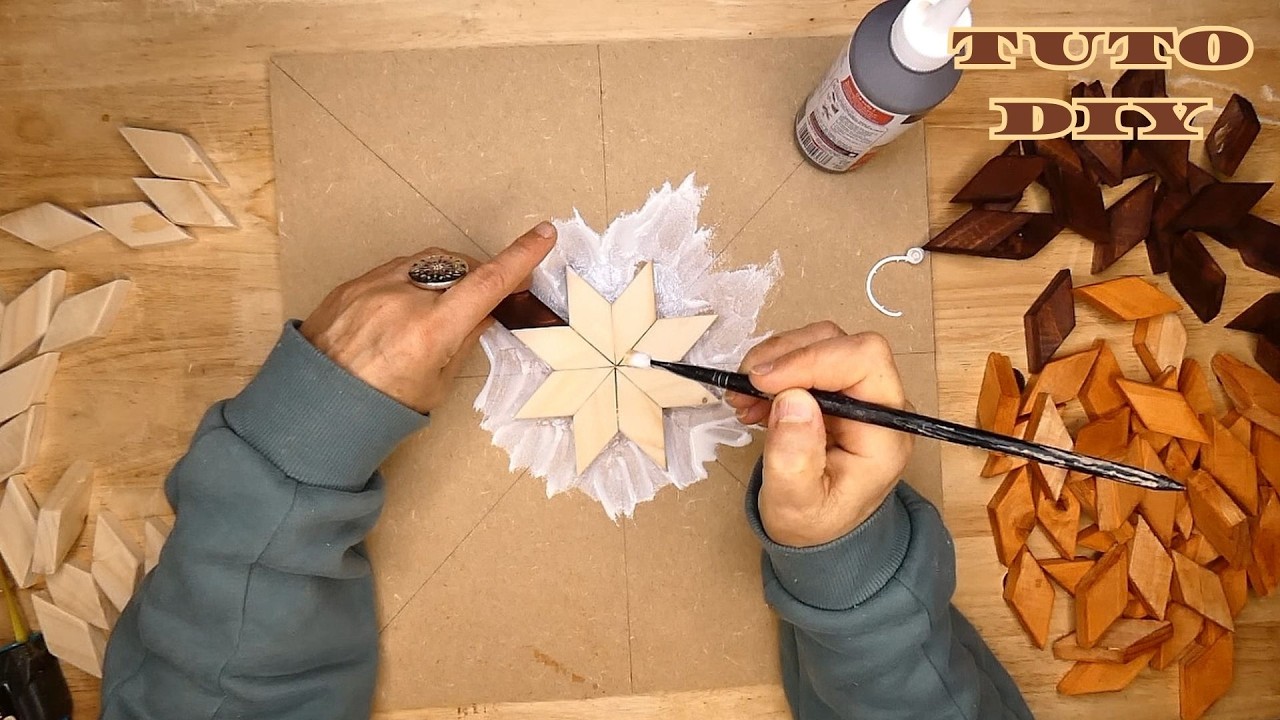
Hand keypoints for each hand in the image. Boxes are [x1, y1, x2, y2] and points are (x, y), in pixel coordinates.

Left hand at [301, 222, 556, 412]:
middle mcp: (403, 299)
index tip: (544, 234)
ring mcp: (374, 286)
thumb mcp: (436, 384)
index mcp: (430, 331)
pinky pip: (395, 271)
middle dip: (476, 278)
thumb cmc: (380, 407)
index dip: (521, 257)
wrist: (314, 405)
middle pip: (460, 268)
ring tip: (436, 310)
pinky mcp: (353, 284)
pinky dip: (410, 283)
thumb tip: (483, 314)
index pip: (488, 283)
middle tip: (481, 302)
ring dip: (443, 278)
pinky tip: (403, 311)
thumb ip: (463, 342)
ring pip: (427, 264)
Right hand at [724, 322, 912, 547]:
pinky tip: (752, 400)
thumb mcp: (796, 505)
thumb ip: (794, 458)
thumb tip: (792, 399)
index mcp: (885, 432)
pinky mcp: (837, 389)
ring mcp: (859, 393)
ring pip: (820, 342)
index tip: (762, 381)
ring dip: (774, 360)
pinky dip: (773, 369)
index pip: (864, 361)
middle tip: (743, 387)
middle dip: (786, 356)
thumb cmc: (814, 523)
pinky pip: (805, 357)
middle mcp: (880, 404)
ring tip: (742, 397)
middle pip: (841, 343)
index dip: (811, 359)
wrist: (820, 531)